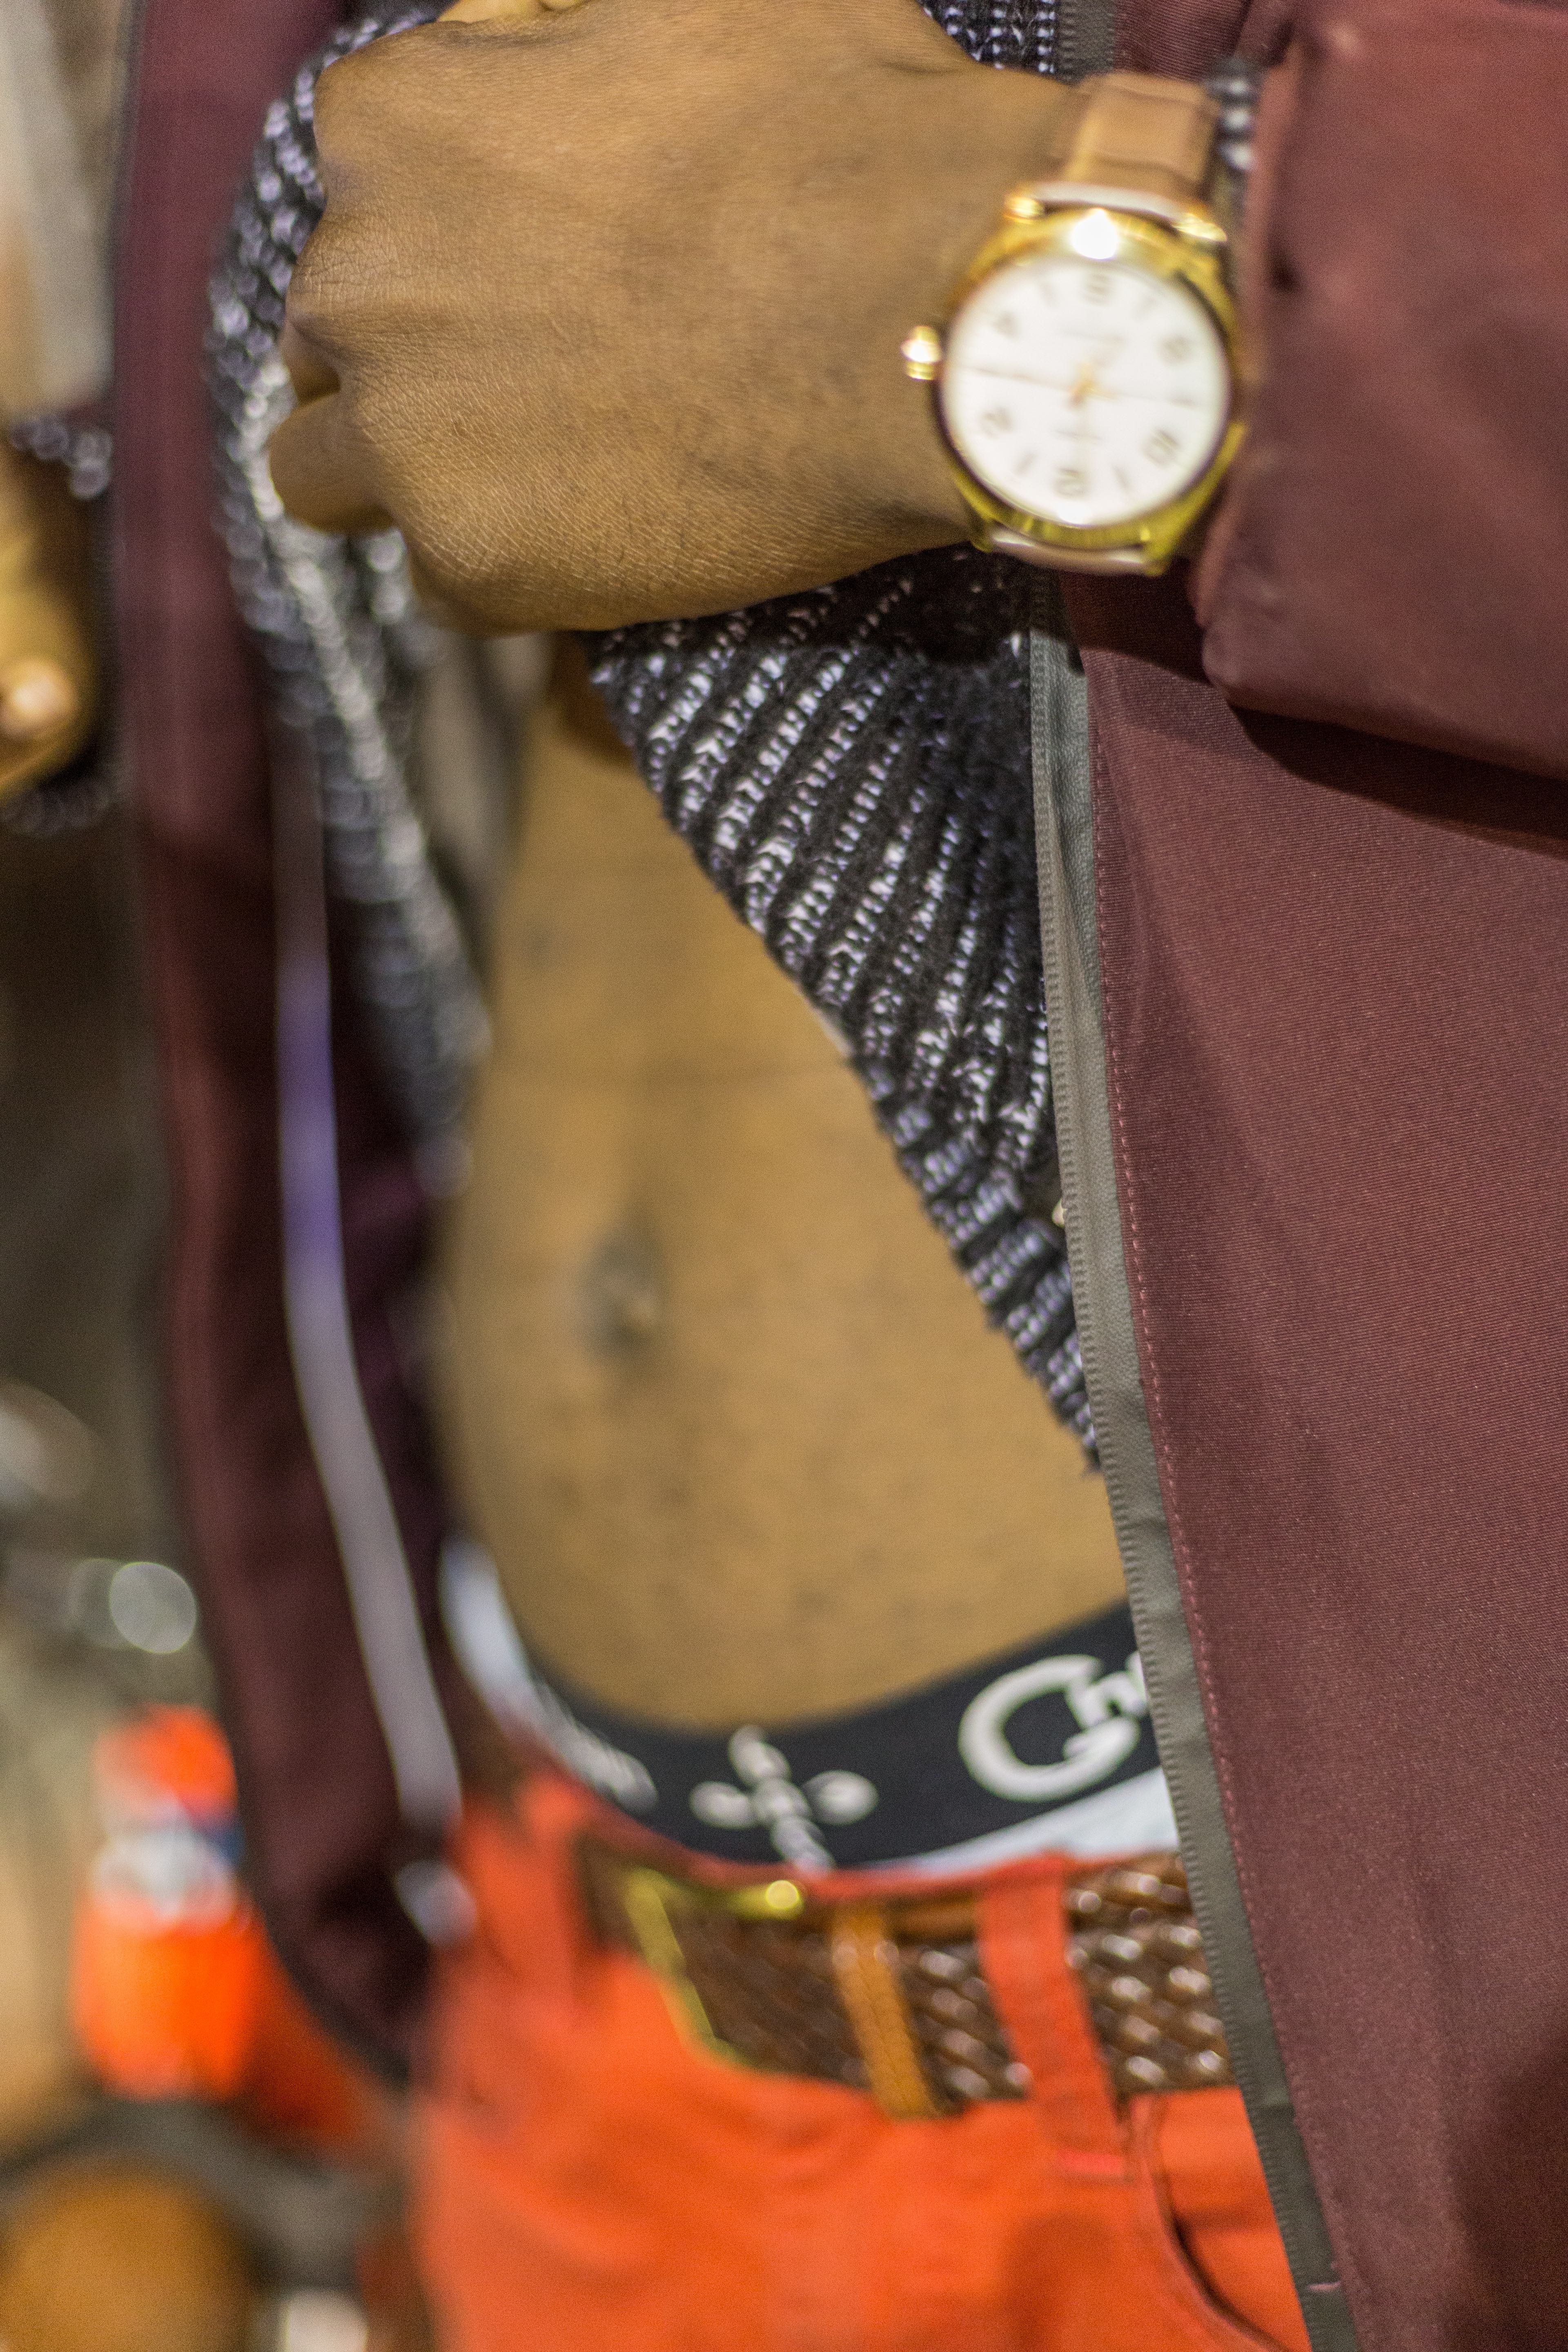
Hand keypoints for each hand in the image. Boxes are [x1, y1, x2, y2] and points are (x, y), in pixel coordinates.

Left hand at [268, 0, 1071, 630]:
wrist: (934, 312)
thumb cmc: (842, 135)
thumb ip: (560, 28)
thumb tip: (525, 49)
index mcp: (391, 123)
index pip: (361, 190)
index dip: (446, 232)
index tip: (529, 266)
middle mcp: (357, 276)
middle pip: (334, 333)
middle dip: (416, 351)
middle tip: (538, 377)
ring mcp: (404, 431)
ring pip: (327, 468)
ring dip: (405, 470)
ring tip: (522, 476)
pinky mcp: (472, 559)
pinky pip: (434, 583)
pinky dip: (494, 568)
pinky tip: (586, 542)